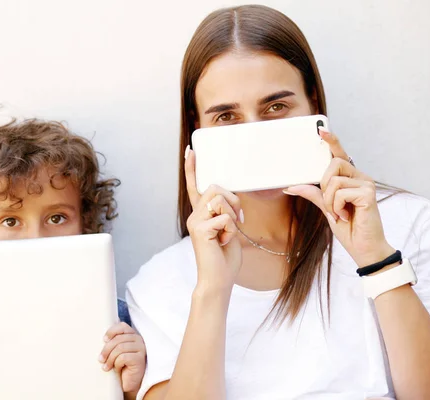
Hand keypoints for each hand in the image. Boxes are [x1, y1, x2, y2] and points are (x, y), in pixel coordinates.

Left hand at [99, 322, 145, 393]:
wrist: (129, 383)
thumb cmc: (121, 367)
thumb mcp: (115, 352)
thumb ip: (113, 343)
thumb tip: (102, 338)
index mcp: (132, 335)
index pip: (122, 326)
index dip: (111, 331)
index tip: (104, 340)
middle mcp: (138, 339)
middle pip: (118, 339)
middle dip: (106, 350)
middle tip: (100, 360)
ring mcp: (141, 348)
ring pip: (119, 348)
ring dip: (110, 359)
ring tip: (106, 367)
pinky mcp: (140, 358)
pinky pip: (123, 357)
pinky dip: (117, 364)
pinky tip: (117, 369)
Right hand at [184, 146, 242, 292]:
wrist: (218, 280)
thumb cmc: (225, 258)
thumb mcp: (229, 229)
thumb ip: (226, 212)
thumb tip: (231, 199)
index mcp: (200, 215)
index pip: (195, 187)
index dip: (192, 168)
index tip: (190, 150)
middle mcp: (194, 216)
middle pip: (215, 188)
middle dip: (233, 200)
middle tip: (238, 220)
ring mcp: (195, 222)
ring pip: (220, 199)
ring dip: (233, 215)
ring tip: (229, 233)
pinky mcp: (200, 230)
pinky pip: (225, 217)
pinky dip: (231, 230)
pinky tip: (223, 242)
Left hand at [285, 128, 394, 266]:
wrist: (363, 248)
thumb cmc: (348, 228)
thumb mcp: (326, 208)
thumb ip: (313, 194)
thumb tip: (291, 186)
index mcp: (351, 178)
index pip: (340, 155)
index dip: (331, 141)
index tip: (321, 130)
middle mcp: (360, 177)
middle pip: (333, 164)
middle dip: (324, 185)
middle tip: (331, 204)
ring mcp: (366, 184)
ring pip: (333, 180)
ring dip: (329, 201)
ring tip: (339, 213)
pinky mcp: (368, 193)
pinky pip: (340, 192)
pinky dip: (336, 207)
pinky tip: (346, 216)